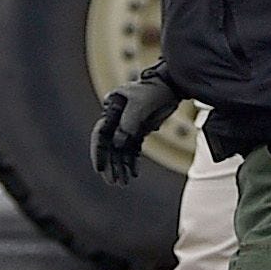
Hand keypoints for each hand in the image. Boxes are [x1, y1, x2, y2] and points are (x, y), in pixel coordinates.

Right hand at [89, 62, 180, 185]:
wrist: (172, 86)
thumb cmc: (154, 90)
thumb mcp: (141, 105)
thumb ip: (129, 123)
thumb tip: (118, 143)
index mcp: (111, 109)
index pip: (100, 134)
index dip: (98, 152)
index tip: (99, 169)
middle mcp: (116, 119)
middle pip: (110, 146)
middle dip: (111, 165)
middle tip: (113, 182)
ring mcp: (127, 126)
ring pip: (121, 151)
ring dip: (121, 167)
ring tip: (123, 183)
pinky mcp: (138, 131)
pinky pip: (132, 150)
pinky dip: (132, 162)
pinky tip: (133, 173)